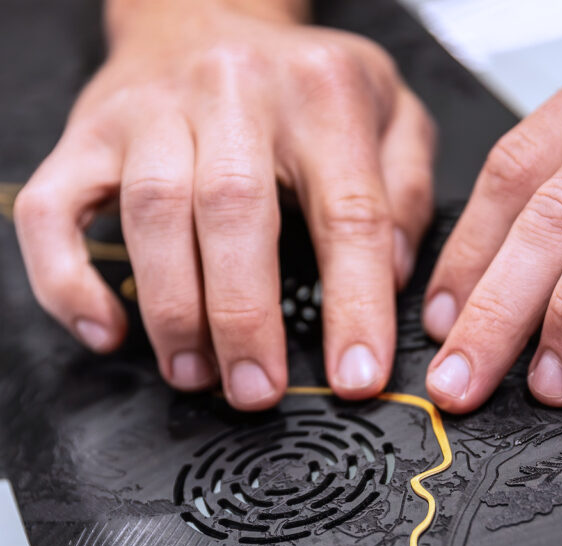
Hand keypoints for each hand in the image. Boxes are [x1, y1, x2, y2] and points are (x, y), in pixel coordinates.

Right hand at [14, 0, 434, 409]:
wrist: (207, 15)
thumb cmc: (304, 81)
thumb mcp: (390, 112)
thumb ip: (406, 189)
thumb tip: (389, 274)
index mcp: (323, 93)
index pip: (348, 212)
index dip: (355, 305)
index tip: (357, 376)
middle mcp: (234, 92)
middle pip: (235, 211)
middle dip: (245, 317)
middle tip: (258, 390)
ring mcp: (151, 111)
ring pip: (152, 214)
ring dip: (172, 311)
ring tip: (196, 374)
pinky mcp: (87, 133)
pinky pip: (54, 210)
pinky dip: (70, 281)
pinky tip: (106, 330)